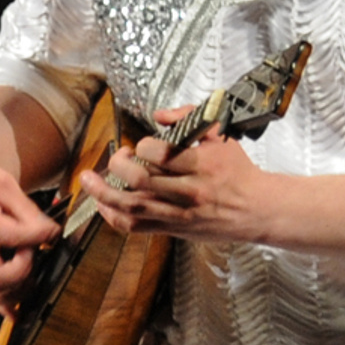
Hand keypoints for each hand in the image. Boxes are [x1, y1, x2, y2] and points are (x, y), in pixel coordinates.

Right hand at [0, 126, 59, 313]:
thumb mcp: (5, 184)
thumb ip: (28, 212)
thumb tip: (51, 234)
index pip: (8, 237)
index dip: (36, 237)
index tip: (52, 231)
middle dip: (21, 272)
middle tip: (34, 254)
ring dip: (15, 290)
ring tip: (31, 271)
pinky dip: (4, 305)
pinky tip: (22, 309)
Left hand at [79, 117, 277, 244]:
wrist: (256, 208)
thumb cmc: (237, 172)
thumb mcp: (221, 137)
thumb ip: (189, 118)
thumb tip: (159, 115)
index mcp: (202, 165)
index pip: (160, 154)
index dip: (142, 146)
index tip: (141, 144)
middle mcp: (189, 191)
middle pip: (141, 179)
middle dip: (118, 164)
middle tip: (117, 156)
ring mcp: (179, 213)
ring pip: (132, 205)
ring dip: (104, 192)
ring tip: (88, 180)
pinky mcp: (173, 229)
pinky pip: (135, 226)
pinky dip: (113, 216)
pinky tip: (102, 204)